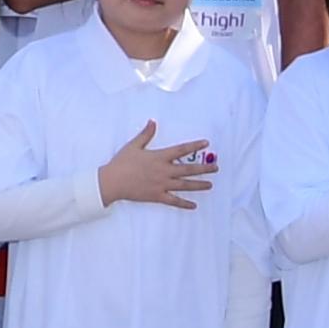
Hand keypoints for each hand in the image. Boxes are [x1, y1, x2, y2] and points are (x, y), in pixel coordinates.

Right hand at [96, 119, 216, 208]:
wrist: (112, 181)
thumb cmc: (121, 163)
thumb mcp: (133, 146)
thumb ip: (145, 134)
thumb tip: (153, 122)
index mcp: (159, 157)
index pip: (181, 150)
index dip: (194, 146)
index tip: (206, 143)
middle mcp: (164, 171)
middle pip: (188, 169)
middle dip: (204, 168)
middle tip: (216, 168)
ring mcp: (162, 185)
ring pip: (185, 185)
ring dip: (199, 185)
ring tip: (210, 184)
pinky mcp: (157, 196)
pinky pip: (174, 201)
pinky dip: (184, 204)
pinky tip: (194, 205)